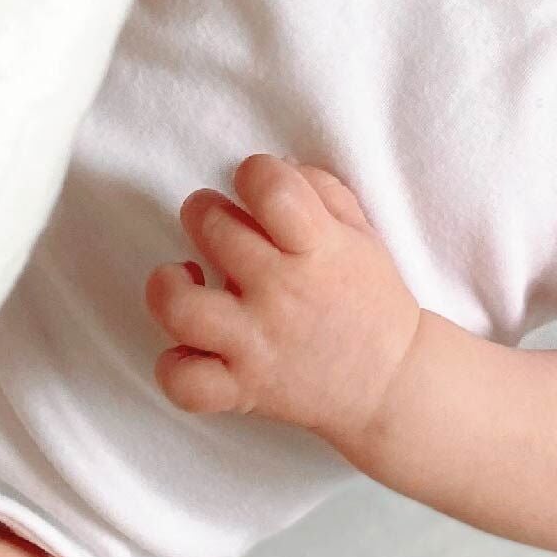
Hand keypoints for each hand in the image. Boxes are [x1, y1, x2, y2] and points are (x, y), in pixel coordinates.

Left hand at [145, 155, 423, 454]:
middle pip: (213, 231)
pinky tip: (192, 342)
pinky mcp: (241, 389)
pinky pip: (183, 381)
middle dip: (203, 210)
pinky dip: (175, 364)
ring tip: (186, 275)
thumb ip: (320, 190)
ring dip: (168, 284)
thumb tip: (277, 166)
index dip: (253, 173)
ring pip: (180, 308)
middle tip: (215, 219)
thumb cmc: (370, 297)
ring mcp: (256, 344)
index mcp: (319, 248)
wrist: (387, 382)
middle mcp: (282, 293)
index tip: (256, 184)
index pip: (271, 189)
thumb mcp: (361, 232)